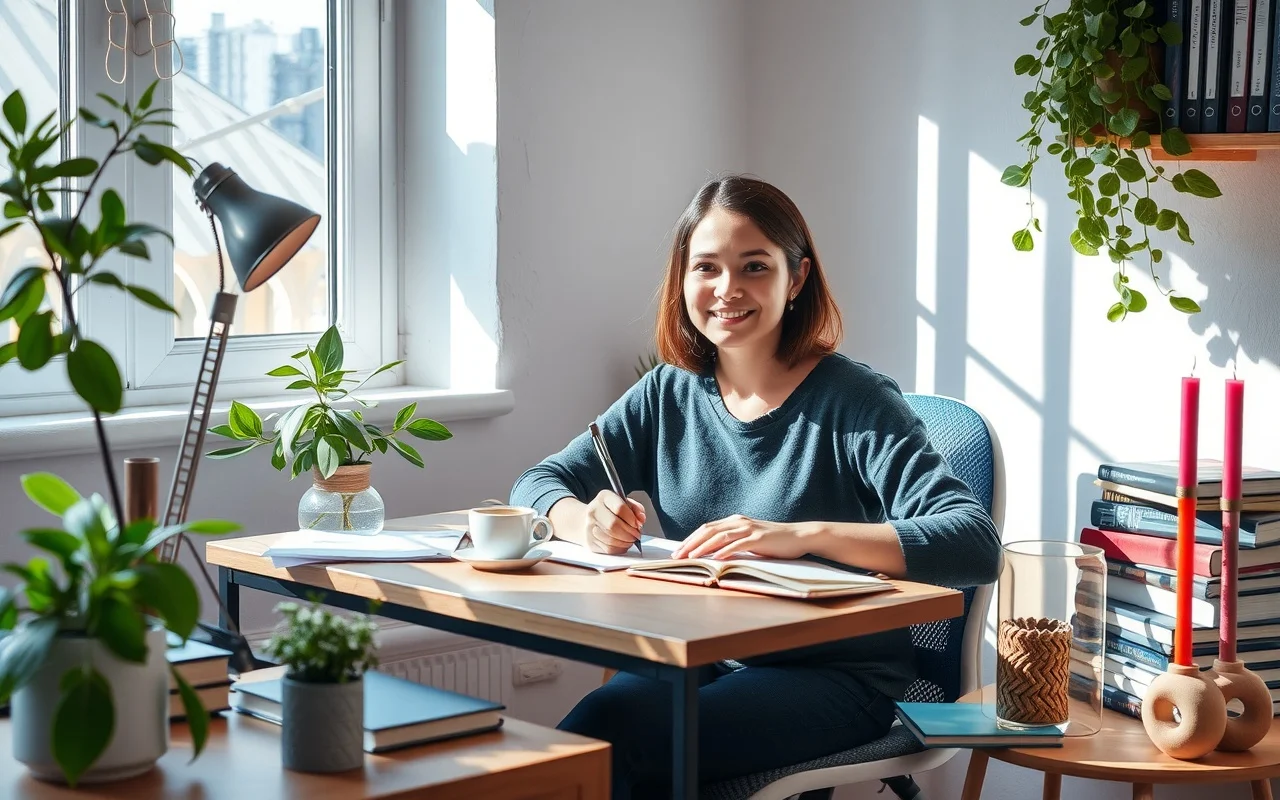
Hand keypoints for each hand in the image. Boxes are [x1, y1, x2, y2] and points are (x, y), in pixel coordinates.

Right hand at [583, 490, 645, 554]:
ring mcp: (589, 527)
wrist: (586, 520)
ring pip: (611, 539)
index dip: (632, 518)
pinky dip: (620, 548)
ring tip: (631, 539)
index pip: (619, 508)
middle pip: (614, 525)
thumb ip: (635, 508)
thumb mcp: (623, 502)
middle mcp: (593, 511)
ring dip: (626, 541)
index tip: (637, 523)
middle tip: (637, 535)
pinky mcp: (590, 542)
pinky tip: (623, 544)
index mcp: (604, 497)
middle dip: (630, 532)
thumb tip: (641, 519)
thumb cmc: (610, 511)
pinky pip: (609, 549)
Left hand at [673, 515, 809, 560]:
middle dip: (691, 544)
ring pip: (720, 537)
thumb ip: (733, 542)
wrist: (798, 536)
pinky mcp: (760, 538)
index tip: (678, 551)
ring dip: (704, 547)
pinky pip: (739, 544)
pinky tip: (716, 559)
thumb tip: (712, 553)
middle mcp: (739, 522)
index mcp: (734, 521)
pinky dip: (726, 551)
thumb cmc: (773, 541)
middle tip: (678, 556)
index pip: (706, 529)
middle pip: (709, 531)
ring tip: (691, 557)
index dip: (691, 539)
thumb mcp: (749, 539)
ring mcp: (749, 529)